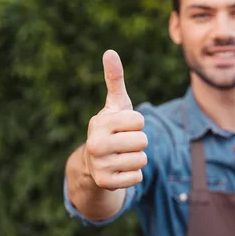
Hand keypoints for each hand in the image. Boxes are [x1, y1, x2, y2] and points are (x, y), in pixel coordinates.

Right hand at [84, 50, 147, 189]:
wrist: (92, 164)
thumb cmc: (110, 129)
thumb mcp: (113, 105)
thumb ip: (114, 79)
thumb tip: (110, 52)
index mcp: (99, 123)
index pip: (139, 120)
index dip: (136, 123)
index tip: (122, 127)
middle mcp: (96, 144)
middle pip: (142, 141)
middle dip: (137, 142)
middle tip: (122, 144)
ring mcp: (100, 165)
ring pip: (142, 159)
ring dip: (136, 159)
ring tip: (121, 156)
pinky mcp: (107, 183)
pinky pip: (138, 177)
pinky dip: (132, 174)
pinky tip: (119, 170)